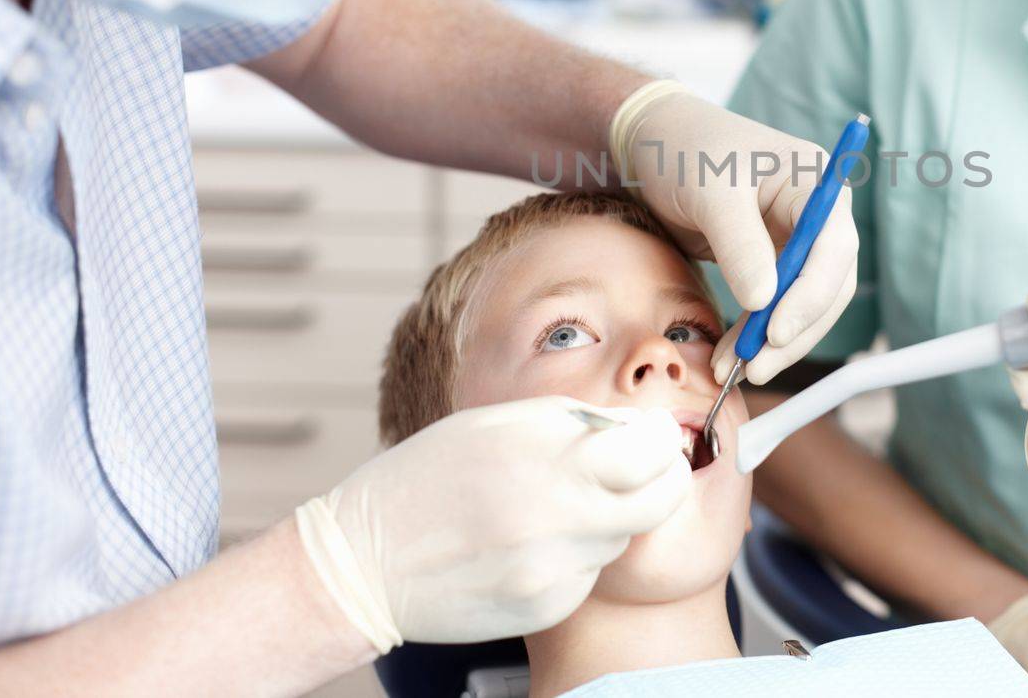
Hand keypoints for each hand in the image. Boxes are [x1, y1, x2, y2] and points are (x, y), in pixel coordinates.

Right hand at [295, 397, 690, 650]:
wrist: (362, 562)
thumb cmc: (427, 477)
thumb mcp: (495, 423)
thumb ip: (572, 422)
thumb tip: (637, 426)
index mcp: (545, 452)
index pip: (651, 452)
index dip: (664, 444)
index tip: (660, 439)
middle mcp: (556, 509)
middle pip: (657, 502)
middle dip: (662, 483)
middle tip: (648, 473)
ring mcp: (552, 565)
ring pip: (620, 539)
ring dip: (608, 519)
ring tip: (557, 507)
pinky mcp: (545, 606)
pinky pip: (587, 576)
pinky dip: (574, 558)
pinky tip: (530, 546)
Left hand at [610, 81, 858, 384]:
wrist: (652, 144)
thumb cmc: (684, 151)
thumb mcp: (710, 193)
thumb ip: (739, 245)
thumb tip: (764, 301)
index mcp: (814, 183)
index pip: (832, 249)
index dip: (811, 295)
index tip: (776, 331)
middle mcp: (815, 214)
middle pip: (826, 286)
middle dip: (792, 331)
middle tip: (753, 367)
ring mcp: (795, 241)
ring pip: (804, 306)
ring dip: (773, 343)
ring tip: (732, 371)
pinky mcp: (772, 263)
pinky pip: (776, 308)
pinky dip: (756, 334)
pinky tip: (731, 357)